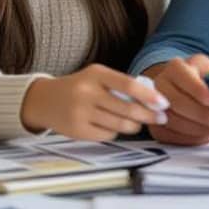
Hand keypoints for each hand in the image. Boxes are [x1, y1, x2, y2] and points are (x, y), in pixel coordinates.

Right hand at [20, 64, 168, 139]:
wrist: (44, 100)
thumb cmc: (80, 86)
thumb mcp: (97, 76)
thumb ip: (121, 84)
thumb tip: (153, 97)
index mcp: (96, 74)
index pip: (129, 85)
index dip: (149, 95)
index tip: (164, 102)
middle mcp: (87, 92)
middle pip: (127, 108)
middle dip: (149, 115)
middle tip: (161, 117)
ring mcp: (81, 112)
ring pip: (120, 124)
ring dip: (135, 125)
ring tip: (139, 123)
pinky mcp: (77, 130)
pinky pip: (107, 134)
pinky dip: (116, 132)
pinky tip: (114, 126)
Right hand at [143, 55, 208, 144]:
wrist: (184, 89)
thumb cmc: (201, 80)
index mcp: (175, 67)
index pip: (185, 79)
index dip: (200, 92)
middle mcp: (160, 84)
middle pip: (177, 102)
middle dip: (202, 115)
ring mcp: (154, 106)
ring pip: (173, 121)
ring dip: (198, 129)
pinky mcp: (155, 125)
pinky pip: (171, 136)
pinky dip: (191, 139)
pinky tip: (206, 136)